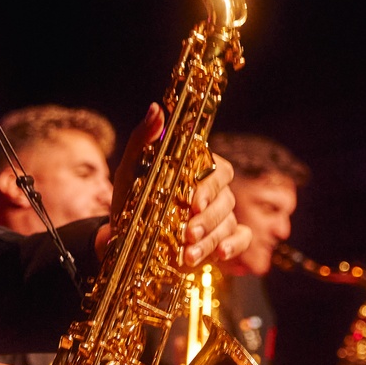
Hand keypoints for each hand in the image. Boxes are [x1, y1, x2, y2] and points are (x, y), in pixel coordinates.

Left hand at [96, 105, 251, 267]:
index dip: (210, 186)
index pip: (219, 169)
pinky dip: (234, 246)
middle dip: (207, 218)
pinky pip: (242, 239)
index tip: (192, 202)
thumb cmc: (131, 198)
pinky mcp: (221, 240)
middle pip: (226, 199)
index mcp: (198, 169)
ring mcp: (219, 216)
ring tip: (188, 253)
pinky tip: (219, 254)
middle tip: (187, 233)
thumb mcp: (130, 169)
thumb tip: (157, 109)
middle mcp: (212, 191)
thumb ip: (143, 139)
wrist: (123, 237)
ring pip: (229, 223)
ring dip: (210, 239)